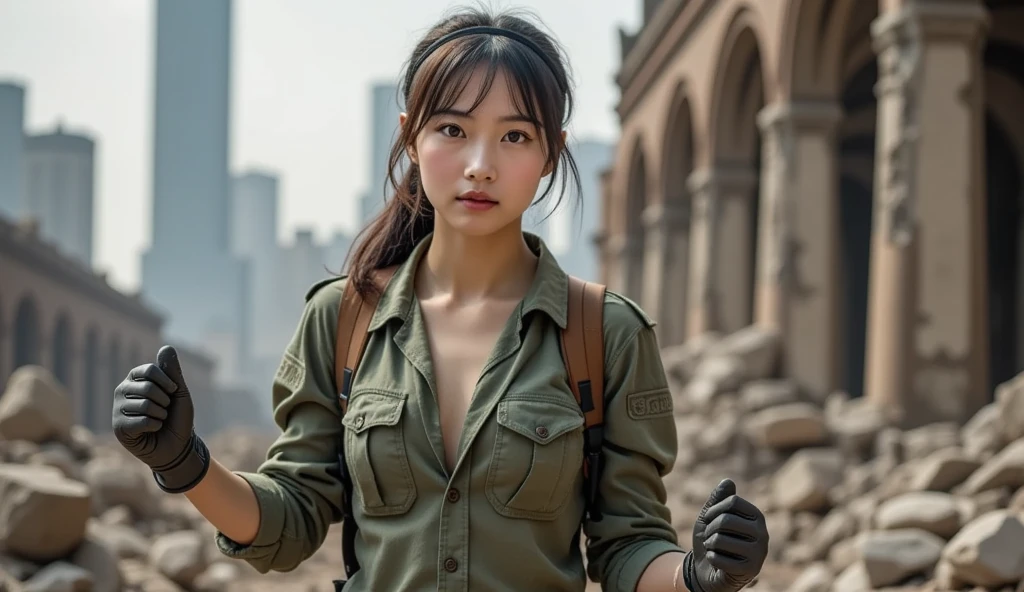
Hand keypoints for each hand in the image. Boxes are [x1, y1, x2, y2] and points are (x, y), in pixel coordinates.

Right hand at [112, 345, 209, 492]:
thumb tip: (166, 347)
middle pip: (147, 387)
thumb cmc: (177, 418)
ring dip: (160, 415)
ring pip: (145, 405)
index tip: (173, 391)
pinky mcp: (118, 427)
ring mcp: (118, 409)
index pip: (149, 370)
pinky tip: (151, 431)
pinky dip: (155, 426)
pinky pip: (141, 421)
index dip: (168, 382)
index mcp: (135, 380)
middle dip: (165, 401)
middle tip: (164, 411)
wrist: (177, 446)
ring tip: (158, 421)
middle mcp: (122, 392)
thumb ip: (172, 371)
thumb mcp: (179, 392)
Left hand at [684, 479, 768, 591]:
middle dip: (709, 529)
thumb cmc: (711, 539)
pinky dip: (711, 559)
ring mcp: (759, 553)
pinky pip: (719, 559)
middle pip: (726, 520)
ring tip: (713, 549)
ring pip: (720, 540)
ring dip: (709, 544)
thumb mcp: (710, 517)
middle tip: (708, 538)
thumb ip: (718, 499)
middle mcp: (762, 533)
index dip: (713, 510)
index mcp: (756, 516)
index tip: (708, 520)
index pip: (731, 501)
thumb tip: (728, 481)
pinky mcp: (751, 570)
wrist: (707, 570)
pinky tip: (716, 562)